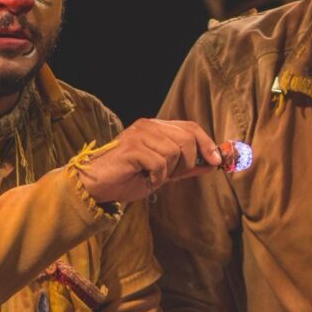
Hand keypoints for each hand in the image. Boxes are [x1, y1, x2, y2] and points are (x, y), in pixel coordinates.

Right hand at [75, 119, 221, 203]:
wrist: (96, 186)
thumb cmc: (127, 178)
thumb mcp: (163, 173)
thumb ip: (186, 166)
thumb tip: (211, 163)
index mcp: (156, 127)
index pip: (190, 127)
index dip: (207, 143)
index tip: (216, 161)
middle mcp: (148, 125)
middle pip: (187, 138)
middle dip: (187, 162)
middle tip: (172, 176)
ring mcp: (139, 134)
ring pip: (174, 152)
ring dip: (168, 172)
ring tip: (152, 176)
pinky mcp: (131, 147)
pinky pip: (160, 163)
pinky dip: (156, 177)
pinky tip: (144, 178)